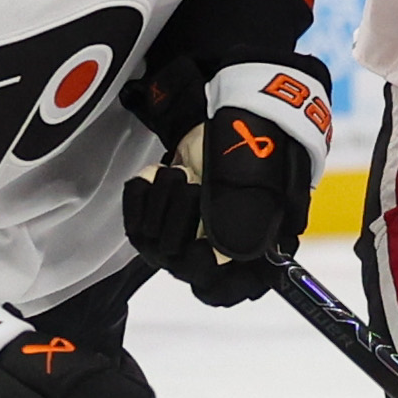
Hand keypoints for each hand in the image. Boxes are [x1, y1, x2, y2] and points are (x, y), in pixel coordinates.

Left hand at [123, 60, 328, 305]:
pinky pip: (138, 227)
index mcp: (258, 246)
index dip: (215, 279)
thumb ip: (243, 214)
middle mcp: (223, 247)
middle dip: (180, 224)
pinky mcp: (166, 216)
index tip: (201, 251)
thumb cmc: (259, 140)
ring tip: (177, 172)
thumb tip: (223, 252)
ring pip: (158, 248)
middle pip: (187, 268)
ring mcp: (193, 232)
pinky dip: (140, 199)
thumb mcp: (259, 173)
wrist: (237, 108)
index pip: (233, 288)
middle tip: (190, 184)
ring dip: (162, 206)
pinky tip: (152, 176)